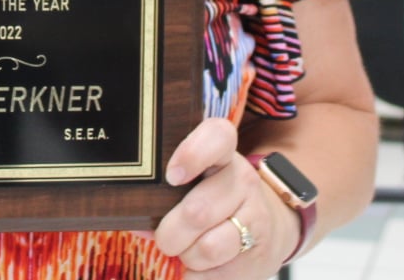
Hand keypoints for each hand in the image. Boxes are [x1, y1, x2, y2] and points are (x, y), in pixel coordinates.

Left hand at [153, 118, 300, 277]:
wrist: (267, 227)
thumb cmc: (214, 201)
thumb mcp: (195, 184)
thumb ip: (164, 196)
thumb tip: (136, 221)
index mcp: (223, 155)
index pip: (217, 138)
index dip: (193, 154)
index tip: (172, 177)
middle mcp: (243, 181)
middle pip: (197, 211)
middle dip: (170, 234)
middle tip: (165, 238)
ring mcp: (256, 217)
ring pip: (207, 248)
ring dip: (187, 257)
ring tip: (187, 252)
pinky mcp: (259, 254)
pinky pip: (216, 276)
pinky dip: (198, 277)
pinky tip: (202, 268)